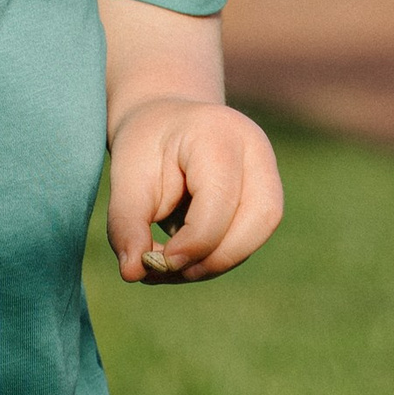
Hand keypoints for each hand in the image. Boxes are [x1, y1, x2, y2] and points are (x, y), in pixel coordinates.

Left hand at [105, 96, 283, 283]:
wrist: (165, 121)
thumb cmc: (145, 146)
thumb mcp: (125, 177)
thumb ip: (127, 223)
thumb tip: (133, 273)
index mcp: (217, 133)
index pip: (220, 200)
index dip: (193, 243)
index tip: (157, 263)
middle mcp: (254, 147)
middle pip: (259, 218)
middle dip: (214, 258)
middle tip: (167, 270)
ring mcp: (268, 168)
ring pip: (260, 232)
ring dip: (216, 261)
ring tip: (171, 266)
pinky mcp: (267, 192)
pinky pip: (251, 235)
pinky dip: (218, 255)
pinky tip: (185, 256)